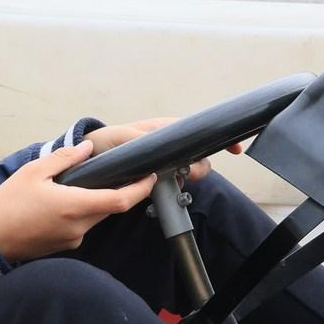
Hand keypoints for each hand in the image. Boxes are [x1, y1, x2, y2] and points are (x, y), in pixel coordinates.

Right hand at [0, 142, 156, 261]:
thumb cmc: (7, 204)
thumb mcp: (33, 172)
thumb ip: (63, 159)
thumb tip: (86, 148)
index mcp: (74, 206)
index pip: (120, 200)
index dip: (140, 189)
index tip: (151, 176)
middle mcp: (78, 226)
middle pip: (111, 208)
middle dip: (122, 192)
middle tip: (126, 173)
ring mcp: (72, 239)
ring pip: (97, 217)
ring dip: (99, 202)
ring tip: (90, 184)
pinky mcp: (63, 246)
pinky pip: (82, 226)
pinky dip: (83, 212)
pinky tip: (68, 201)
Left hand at [84, 117, 238, 183]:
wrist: (89, 159)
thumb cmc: (106, 141)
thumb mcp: (121, 137)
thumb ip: (139, 141)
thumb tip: (156, 149)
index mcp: (163, 130)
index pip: (197, 131)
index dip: (217, 138)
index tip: (234, 148)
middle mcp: (167, 146)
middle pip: (197, 156)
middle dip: (200, 166)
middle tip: (189, 173)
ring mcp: (163, 163)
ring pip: (188, 171)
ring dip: (186, 178)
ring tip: (172, 182)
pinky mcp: (156, 179)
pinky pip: (174, 185)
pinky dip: (174, 190)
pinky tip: (164, 192)